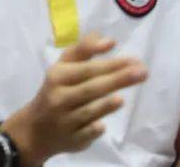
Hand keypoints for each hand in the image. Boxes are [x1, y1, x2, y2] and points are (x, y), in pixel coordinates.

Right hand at [2, 33, 146, 166]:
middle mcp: (60, 96)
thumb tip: (108, 40)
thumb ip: (84, 52)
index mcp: (57, 75)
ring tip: (122, 98)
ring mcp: (65, 119)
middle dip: (116, 79)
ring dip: (104, 105)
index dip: (108, 62)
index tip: (133, 59)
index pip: (85, 67)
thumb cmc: (57, 90)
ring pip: (86, 111)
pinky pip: (84, 133)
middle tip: (142, 72)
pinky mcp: (72, 139)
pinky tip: (102, 125)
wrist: (37, 128)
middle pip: (90, 87)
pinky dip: (93, 129)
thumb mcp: (63, 68)